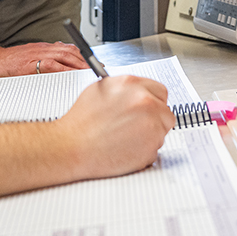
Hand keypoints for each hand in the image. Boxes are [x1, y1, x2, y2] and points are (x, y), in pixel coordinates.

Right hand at [0, 41, 88, 78]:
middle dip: (87, 60)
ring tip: (90, 72)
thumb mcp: (30, 57)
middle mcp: (45, 49)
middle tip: (98, 69)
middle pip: (72, 51)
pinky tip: (73, 74)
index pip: (70, 49)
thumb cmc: (8, 62)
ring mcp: (39, 55)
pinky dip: (65, 69)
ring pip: (66, 56)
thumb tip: (60, 66)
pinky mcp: (33, 63)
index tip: (94, 64)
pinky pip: (53, 65)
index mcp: (45, 48)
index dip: (84, 56)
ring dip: (80, 64)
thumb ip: (45, 59)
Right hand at [58, 76, 174, 178]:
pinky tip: (124, 150)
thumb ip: (124, 90)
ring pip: (161, 132)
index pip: (159, 91)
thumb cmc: (80, 123)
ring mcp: (151, 124)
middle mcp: (145, 101)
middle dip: (155, 120)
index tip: (148, 110)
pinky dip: (144, 152)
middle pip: (165, 111)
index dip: (153, 102)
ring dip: (149, 137)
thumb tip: (135, 92)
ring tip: (124, 139)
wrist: (71, 147)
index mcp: (131, 84)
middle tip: (136, 128)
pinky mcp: (151, 146)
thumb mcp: (100, 90)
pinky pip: (155, 149)